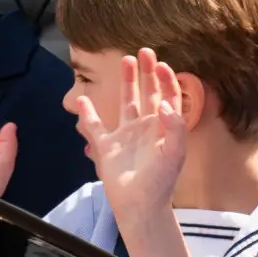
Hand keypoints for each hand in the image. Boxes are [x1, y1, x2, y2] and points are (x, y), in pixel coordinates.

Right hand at [75, 48, 186, 221]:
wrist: (140, 205)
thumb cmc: (161, 181)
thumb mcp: (175, 153)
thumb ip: (175, 126)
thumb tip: (165, 103)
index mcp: (164, 128)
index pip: (168, 97)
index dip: (166, 80)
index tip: (161, 64)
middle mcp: (146, 127)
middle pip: (148, 93)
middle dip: (147, 72)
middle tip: (145, 51)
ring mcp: (126, 135)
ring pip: (126, 102)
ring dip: (126, 82)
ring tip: (126, 60)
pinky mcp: (107, 147)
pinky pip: (95, 126)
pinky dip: (87, 114)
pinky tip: (82, 100)